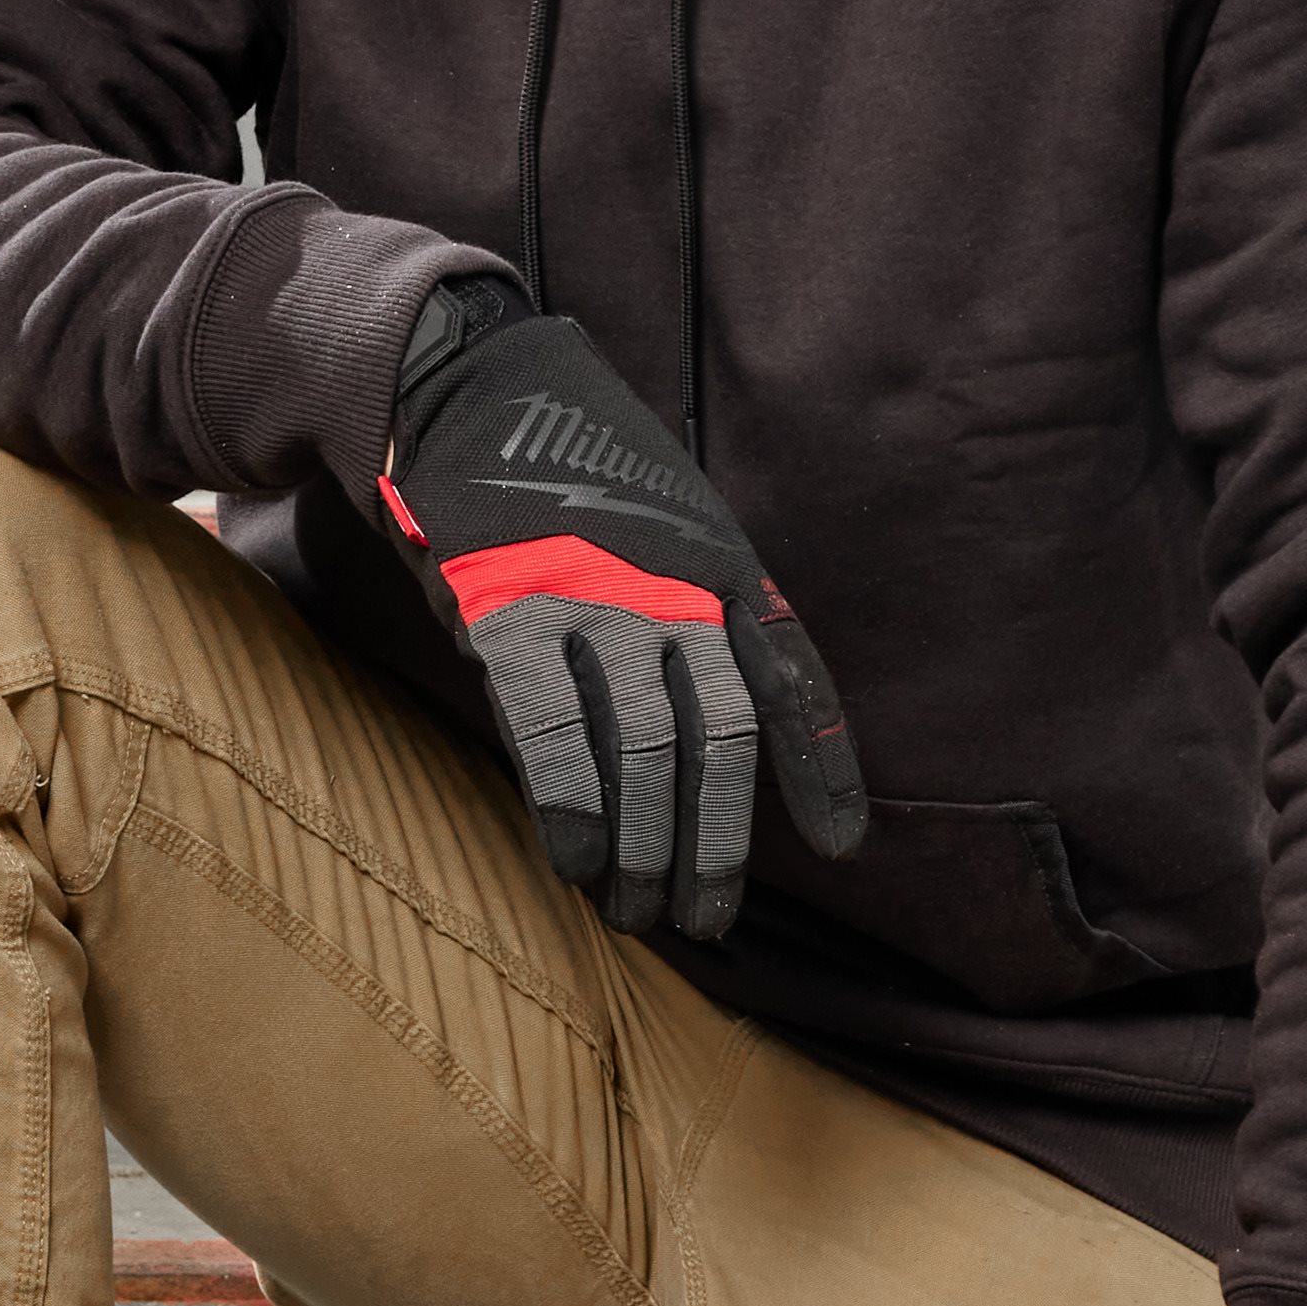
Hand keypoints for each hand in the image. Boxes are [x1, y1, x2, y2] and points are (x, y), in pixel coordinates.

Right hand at [355, 288, 866, 938]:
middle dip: (714, 842)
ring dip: (641, 850)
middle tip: (705, 918)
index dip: (820, 765)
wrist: (466, 387)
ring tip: (635, 910)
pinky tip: (573, 863)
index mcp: (722, 561)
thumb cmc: (567, 471)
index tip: (840, 844)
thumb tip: (716, 721)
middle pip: (715, 738)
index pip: (789, 676)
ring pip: (639, 754)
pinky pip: (553, 738)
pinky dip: (569, 813)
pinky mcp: (512, 612)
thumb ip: (701, 606)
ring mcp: (594, 597)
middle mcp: (673, 583)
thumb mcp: (666, 523)